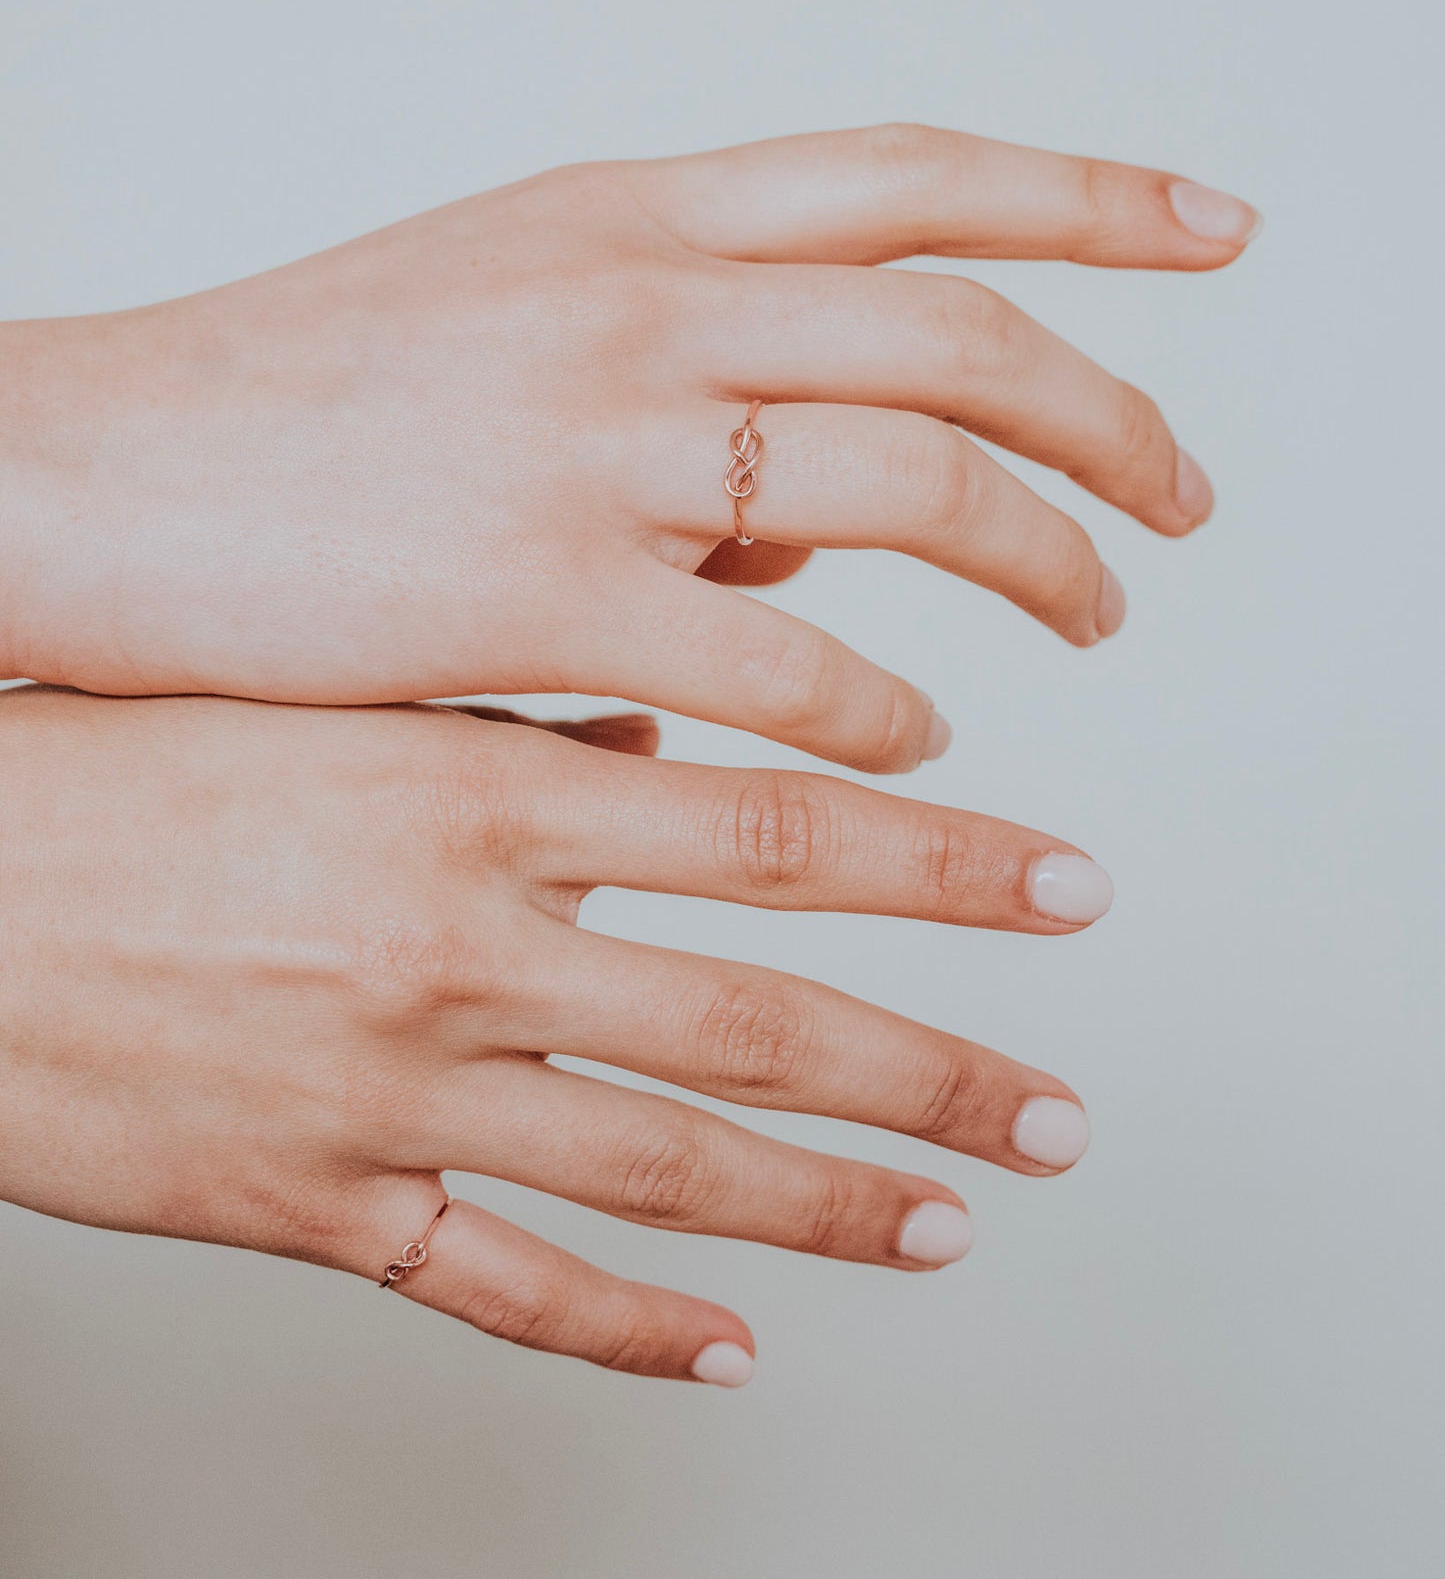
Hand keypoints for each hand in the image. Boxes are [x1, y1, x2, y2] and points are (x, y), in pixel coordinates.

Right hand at [0, 124, 1255, 769]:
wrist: (95, 481)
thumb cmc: (292, 405)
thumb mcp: (498, 316)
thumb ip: (675, 377)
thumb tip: (821, 504)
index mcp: (625, 216)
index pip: (911, 174)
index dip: (1090, 194)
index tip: (1214, 232)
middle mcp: (631, 301)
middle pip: (957, 330)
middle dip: (1108, 417)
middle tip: (1183, 499)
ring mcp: (592, 439)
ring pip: (911, 479)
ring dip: (1042, 557)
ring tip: (1097, 617)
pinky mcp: (536, 590)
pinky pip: (784, 657)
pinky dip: (883, 707)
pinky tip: (920, 744)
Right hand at [0, 686, 1108, 1382]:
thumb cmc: (126, 763)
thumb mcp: (335, 696)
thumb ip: (517, 722)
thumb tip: (662, 745)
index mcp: (478, 793)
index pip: (778, 832)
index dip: (948, 867)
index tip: (1068, 889)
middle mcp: (464, 947)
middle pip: (759, 1022)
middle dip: (937, 1071)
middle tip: (1059, 1110)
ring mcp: (396, 1091)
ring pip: (663, 1169)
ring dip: (828, 1209)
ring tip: (950, 1225)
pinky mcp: (315, 1205)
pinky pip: (496, 1285)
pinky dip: (624, 1330)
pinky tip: (727, 1354)